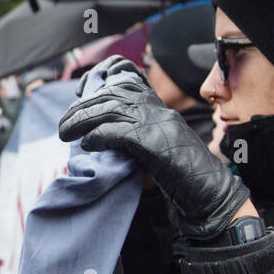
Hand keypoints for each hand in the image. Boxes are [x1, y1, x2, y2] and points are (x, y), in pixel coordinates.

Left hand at [59, 56, 250, 241]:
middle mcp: (159, 110)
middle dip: (82, 107)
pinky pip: (118, 132)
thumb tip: (97, 135)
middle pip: (112, 95)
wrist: (210, 194)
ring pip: (111, 109)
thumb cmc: (182, 177)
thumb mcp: (155, 147)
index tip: (81, 91)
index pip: (129, 78)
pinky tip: (87, 144)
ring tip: (65, 133)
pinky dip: (98, 136)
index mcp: (159, 108)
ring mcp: (158, 124)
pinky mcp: (155, 143)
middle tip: (63, 124)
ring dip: (82, 120)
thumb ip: (133, 135)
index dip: (102, 79)